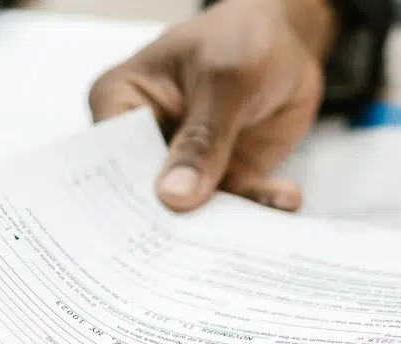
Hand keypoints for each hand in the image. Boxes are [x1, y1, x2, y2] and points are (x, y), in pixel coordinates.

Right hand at [90, 0, 337, 211]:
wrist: (288, 43)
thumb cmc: (241, 38)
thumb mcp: (223, 80)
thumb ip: (201, 139)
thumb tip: (174, 196)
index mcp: (121, 101)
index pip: (111, 160)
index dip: (126, 198)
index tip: (150, 228)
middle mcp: (147, 141)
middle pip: (148, 196)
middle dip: (174, 223)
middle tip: (195, 249)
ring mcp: (185, 164)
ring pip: (195, 210)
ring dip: (223, 224)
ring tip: (248, 233)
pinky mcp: (223, 179)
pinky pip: (237, 206)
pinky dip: (260, 208)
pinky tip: (285, 200)